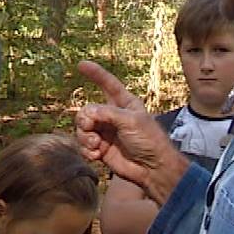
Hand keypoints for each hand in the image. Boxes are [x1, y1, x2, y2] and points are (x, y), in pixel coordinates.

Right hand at [75, 61, 187, 204]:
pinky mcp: (100, 149)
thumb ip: (107, 113)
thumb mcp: (131, 121)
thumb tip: (86, 114)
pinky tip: (97, 156)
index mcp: (124, 104)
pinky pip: (83, 146)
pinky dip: (87, 151)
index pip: (108, 84)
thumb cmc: (149, 141)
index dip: (95, 74)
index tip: (81, 64)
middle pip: (87, 111)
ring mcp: (105, 133)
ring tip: (97, 146)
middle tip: (92, 128)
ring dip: (85, 138)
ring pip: (81, 129)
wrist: (152, 169)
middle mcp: (112, 116)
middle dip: (85, 120)